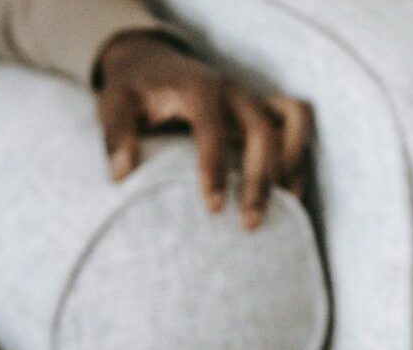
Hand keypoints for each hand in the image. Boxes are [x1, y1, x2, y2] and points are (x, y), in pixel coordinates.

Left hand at [94, 31, 313, 230]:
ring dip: (291, 165)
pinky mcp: (264, 107)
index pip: (212, 127)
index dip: (215, 168)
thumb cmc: (134, 90)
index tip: (213, 209)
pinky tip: (289, 197)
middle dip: (260, 179)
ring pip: (293, 121)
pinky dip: (297, 158)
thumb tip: (120, 174)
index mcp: (198, 87)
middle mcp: (233, 89)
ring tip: (284, 207)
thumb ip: (116, 135)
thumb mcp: (114, 104)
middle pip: (263, 130)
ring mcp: (253, 97)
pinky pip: (297, 125)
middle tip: (249, 224)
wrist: (153, 62)